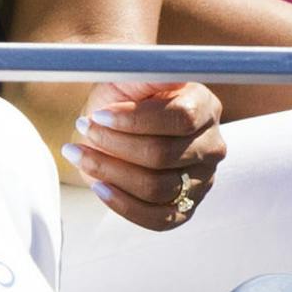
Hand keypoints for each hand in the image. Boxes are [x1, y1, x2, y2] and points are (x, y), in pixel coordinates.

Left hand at [61, 80, 224, 231]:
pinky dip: (123, 205)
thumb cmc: (125, 96)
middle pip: (164, 155)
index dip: (135, 120)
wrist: (118, 121)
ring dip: (111, 172)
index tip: (98, 115)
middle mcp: (211, 145)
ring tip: (80, 154)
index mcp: (204, 106)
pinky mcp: (185, 208)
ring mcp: (202, 180)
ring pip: (157, 188)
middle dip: (115, 145)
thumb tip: (157, 72)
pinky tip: (99, 186)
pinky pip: (158, 219)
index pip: (179, 118)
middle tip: (83, 131)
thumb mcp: (131, 75)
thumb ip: (145, 73)